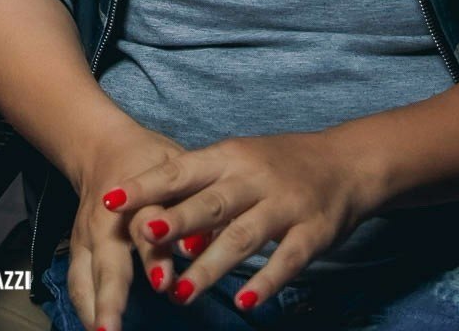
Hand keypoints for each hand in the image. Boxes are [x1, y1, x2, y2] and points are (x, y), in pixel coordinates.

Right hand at [66, 123, 183, 330]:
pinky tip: (94, 328)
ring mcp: (86, 236)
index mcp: (135, 199)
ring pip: (85, 276)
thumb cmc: (150, 161)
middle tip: (113, 329)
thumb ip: (194, 203)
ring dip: (93, 308)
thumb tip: (212, 241)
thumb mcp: (178, 169)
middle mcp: (106, 222)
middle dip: (111, 297)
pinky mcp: (76, 247)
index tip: (164, 282)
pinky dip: (84, 306)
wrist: (101, 148)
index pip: (145, 229)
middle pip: (108, 262)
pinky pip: (76, 281)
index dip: (154, 255)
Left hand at [101, 131, 387, 312]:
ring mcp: (285, 204)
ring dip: (211, 266)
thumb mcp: (236, 164)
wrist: (347, 161)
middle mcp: (254, 178)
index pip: (180, 171)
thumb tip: (153, 221)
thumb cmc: (278, 165)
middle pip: (210, 202)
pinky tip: (244, 301)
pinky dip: (266, 281)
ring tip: (180, 293)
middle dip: (176, 220)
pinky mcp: (313, 231)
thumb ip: (199, 191)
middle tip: (145, 237)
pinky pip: (288, 259)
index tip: (111, 199)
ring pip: (243, 236)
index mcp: (229, 157)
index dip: (146, 185)